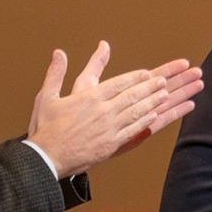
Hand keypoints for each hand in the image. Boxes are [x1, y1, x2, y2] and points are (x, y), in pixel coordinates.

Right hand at [26, 42, 203, 178]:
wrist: (48, 157)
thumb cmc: (46, 128)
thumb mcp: (47, 96)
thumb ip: (56, 73)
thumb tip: (59, 53)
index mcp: (89, 98)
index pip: (118, 83)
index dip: (135, 78)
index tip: (147, 73)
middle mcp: (103, 112)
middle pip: (132, 96)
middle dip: (150, 87)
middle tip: (164, 81)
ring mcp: (109, 129)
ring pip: (136, 112)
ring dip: (152, 102)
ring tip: (165, 94)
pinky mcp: (111, 144)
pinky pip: (133, 131)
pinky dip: (145, 121)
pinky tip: (155, 115)